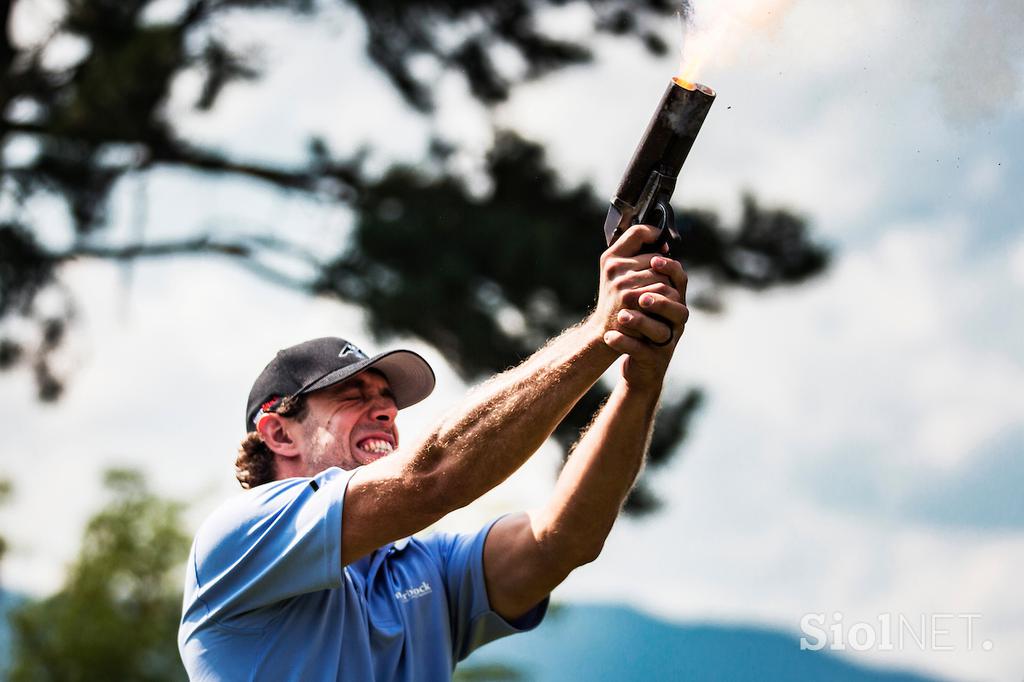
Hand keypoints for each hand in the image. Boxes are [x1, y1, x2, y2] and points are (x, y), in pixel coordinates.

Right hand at [590, 224, 684, 342]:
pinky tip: (660, 306)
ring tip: (660, 297)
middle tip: (659, 284)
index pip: (638, 232)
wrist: (605, 331)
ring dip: (667, 285)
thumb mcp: (616, 276)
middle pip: (656, 257)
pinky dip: (667, 298)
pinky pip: (663, 288)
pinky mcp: (632, 297)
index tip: (663, 245)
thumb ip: (634, 258)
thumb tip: (664, 246)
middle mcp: (614, 266)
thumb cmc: (616, 302)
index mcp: (610, 257)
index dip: (654, 234)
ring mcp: (622, 282)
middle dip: (663, 271)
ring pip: (662, 274)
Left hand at [600, 236, 688, 388]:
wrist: (641, 364)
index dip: (669, 269)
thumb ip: (644, 270)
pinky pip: (641, 351)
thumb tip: (643, 234)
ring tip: (622, 316)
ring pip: (660, 330)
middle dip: (654, 299)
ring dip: (640, 322)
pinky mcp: (654, 361)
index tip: (654, 261)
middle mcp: (675, 320)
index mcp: (674, 300)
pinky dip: (624, 343)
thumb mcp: (644, 297)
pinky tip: (611, 337)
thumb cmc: (642, 325)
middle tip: (636, 297)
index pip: (680, 280)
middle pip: (674, 305)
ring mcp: (667, 342)